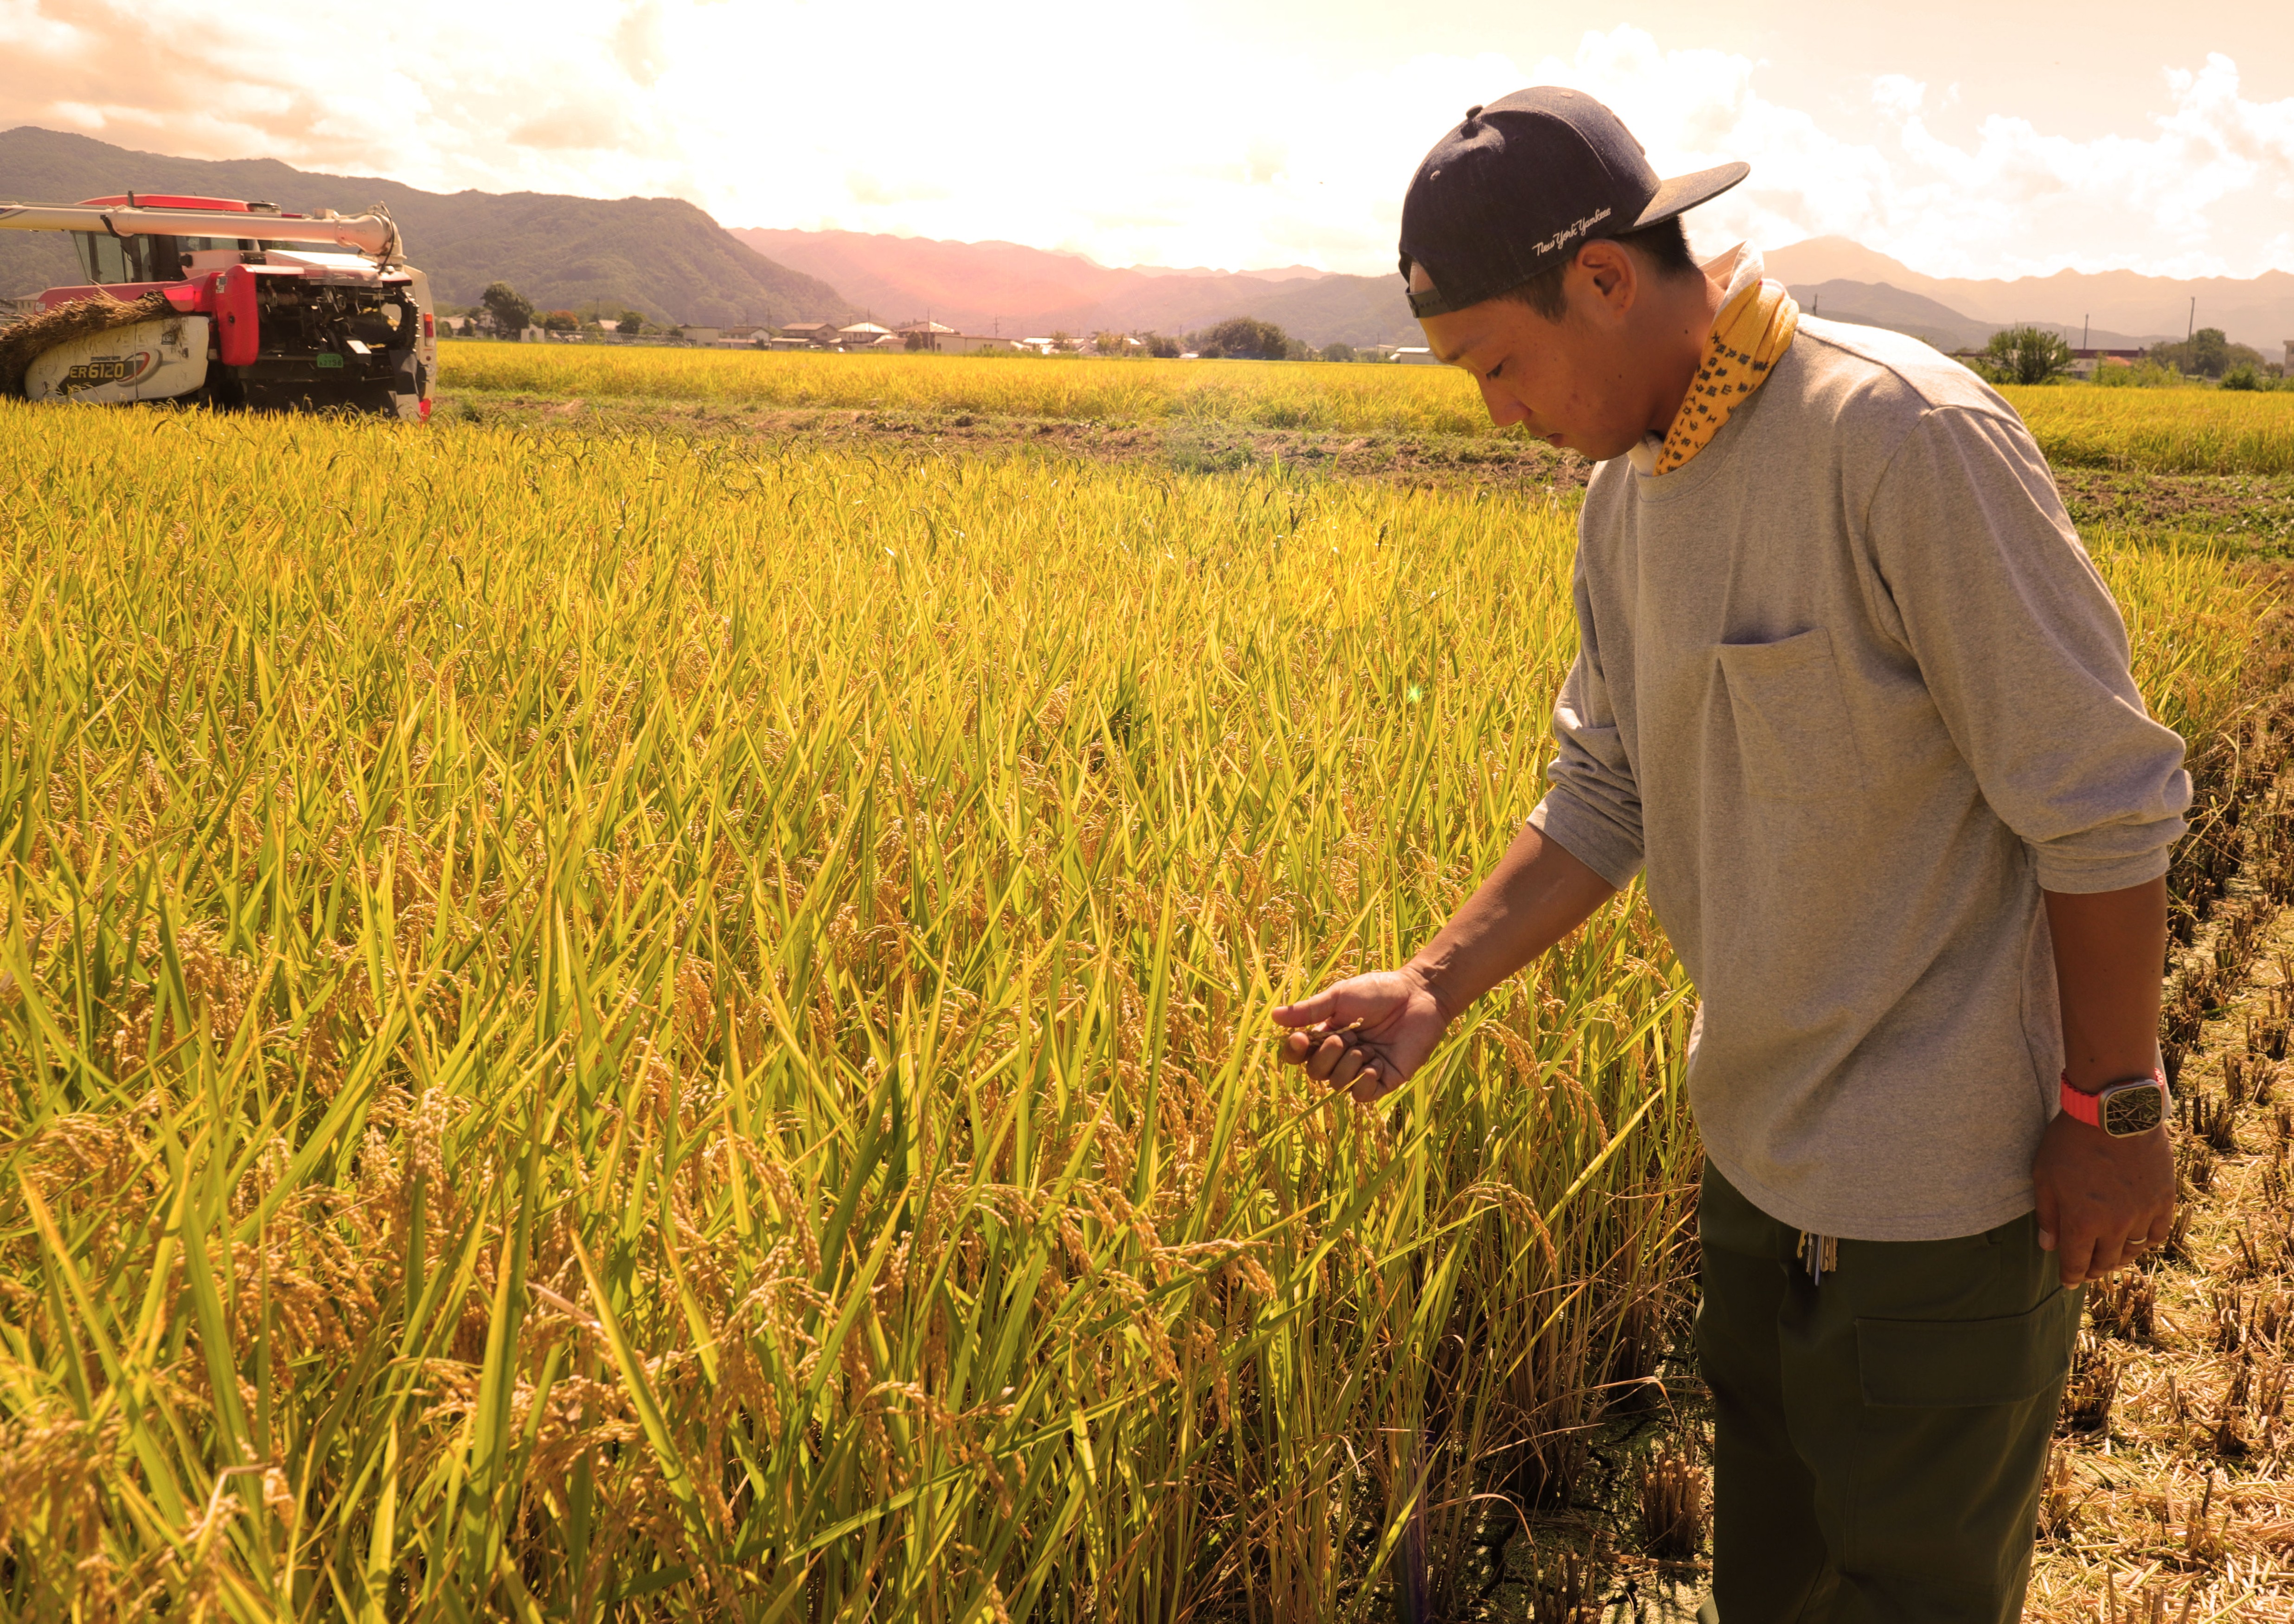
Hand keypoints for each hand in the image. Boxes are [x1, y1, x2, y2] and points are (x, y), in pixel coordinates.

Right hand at [1273, 968, 1451, 1103]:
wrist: (1419, 994)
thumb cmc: (1379, 991)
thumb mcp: (1339, 996)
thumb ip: (1309, 1010)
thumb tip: (1274, 1016)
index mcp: (1327, 1034)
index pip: (1300, 1055)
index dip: (1295, 1052)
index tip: (1301, 1039)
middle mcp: (1342, 1055)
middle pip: (1316, 1072)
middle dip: (1325, 1057)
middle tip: (1343, 1038)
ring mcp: (1363, 1068)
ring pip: (1337, 1085)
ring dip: (1346, 1067)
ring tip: (1364, 1047)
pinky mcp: (1385, 1080)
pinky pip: (1362, 1096)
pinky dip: (1363, 1084)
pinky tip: (1373, 1066)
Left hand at [2030, 1112, 2173, 1286]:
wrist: (2112, 1112)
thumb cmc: (2070, 1141)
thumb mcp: (2044, 1176)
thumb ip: (2047, 1215)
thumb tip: (2048, 1246)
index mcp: (2082, 1222)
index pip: (2076, 1264)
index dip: (2071, 1276)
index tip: (2068, 1282)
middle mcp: (2115, 1225)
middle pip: (2105, 1262)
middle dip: (2093, 1269)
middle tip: (2086, 1270)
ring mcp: (2143, 1213)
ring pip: (2133, 1251)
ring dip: (2120, 1257)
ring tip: (2110, 1256)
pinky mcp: (2164, 1199)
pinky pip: (2158, 1233)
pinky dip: (2146, 1241)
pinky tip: (2137, 1240)